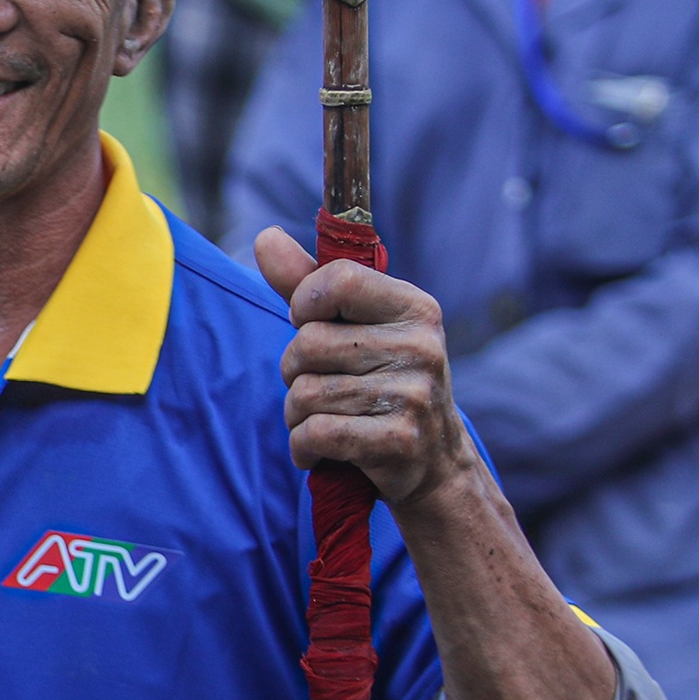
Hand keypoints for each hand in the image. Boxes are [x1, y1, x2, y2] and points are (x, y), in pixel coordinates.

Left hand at [252, 227, 479, 511]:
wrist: (433, 462)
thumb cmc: (381, 382)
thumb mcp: (355, 326)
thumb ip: (307, 283)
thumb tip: (264, 237)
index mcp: (415, 307)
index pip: (335, 281)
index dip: (304, 306)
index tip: (312, 326)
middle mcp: (422, 346)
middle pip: (306, 344)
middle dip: (295, 372)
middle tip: (323, 387)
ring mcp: (415, 394)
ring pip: (305, 393)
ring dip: (297, 414)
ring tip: (327, 418)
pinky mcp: (400, 440)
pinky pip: (315, 433)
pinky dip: (303, 447)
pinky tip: (321, 449)